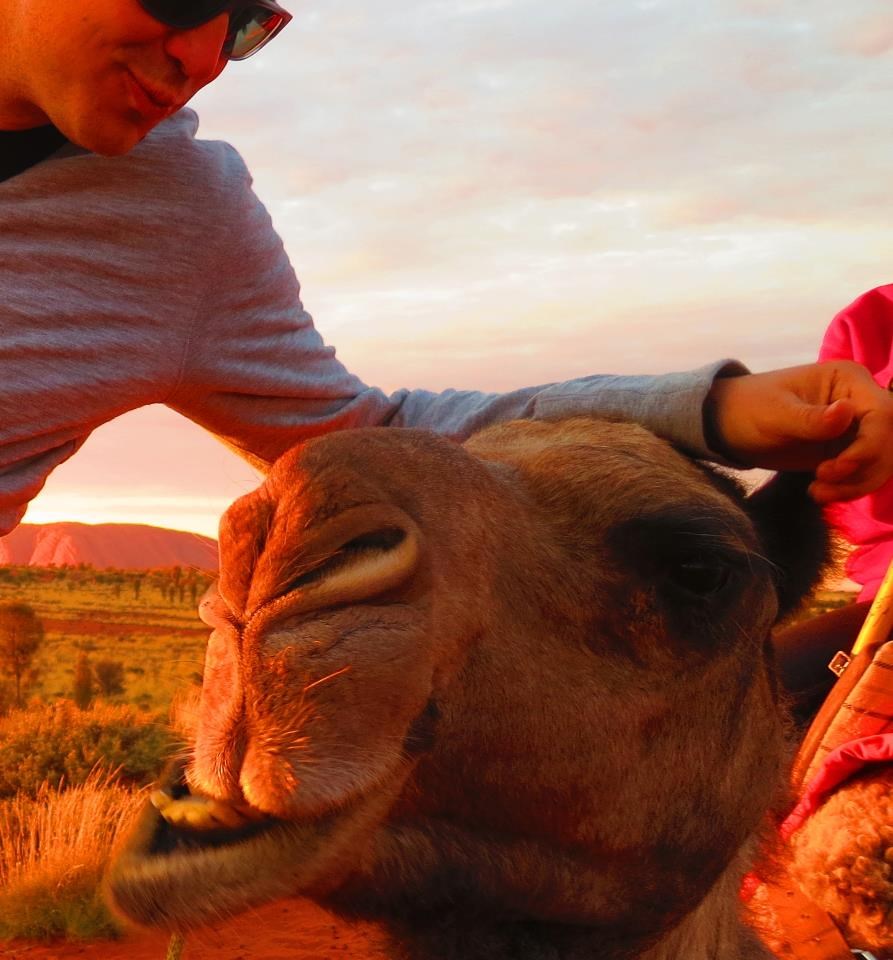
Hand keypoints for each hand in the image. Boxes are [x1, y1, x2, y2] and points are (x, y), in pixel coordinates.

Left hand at [706, 360, 892, 502]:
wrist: (728, 426)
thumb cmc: (748, 408)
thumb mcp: (775, 414)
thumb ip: (811, 418)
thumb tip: (846, 412)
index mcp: (848, 380)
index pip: (884, 414)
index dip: (870, 446)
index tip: (835, 468)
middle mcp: (859, 401)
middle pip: (889, 441)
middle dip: (863, 468)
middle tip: (821, 480)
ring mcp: (854, 428)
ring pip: (881, 461)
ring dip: (857, 483)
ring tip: (818, 492)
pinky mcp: (845, 450)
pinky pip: (864, 473)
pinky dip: (849, 488)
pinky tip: (818, 493)